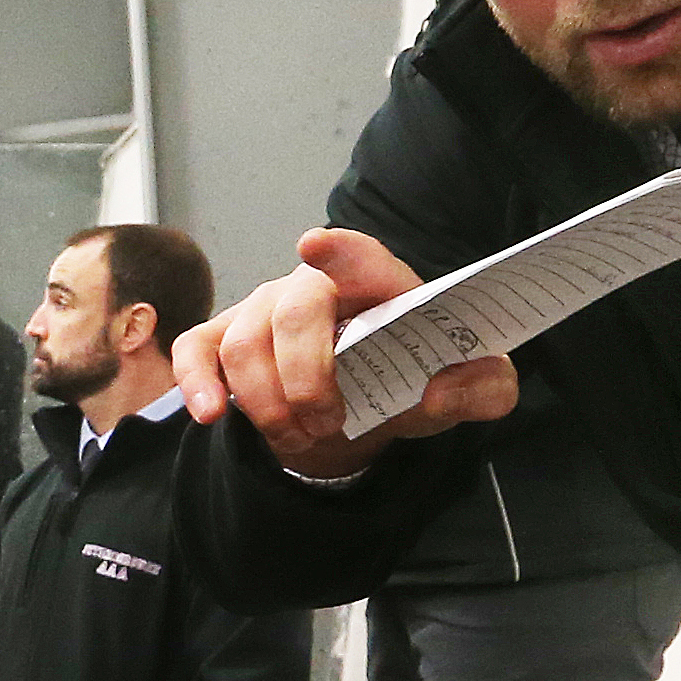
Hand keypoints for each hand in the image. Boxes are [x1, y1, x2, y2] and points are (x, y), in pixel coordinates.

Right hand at [170, 226, 519, 479]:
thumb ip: (484, 387)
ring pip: (245, 346)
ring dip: (269, 404)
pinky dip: (199, 385)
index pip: (359, 255)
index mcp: (377, 282)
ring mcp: (261, 308)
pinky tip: (211, 415)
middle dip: (307, 380)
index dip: (340, 252)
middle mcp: (313, 285)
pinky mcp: (223, 338)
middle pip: (294, 314)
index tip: (316, 246)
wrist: (359, 405)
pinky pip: (196, 351)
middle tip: (331, 422)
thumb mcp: (468, 386)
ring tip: (300, 435)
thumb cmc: (409, 377)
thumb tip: (438, 389)